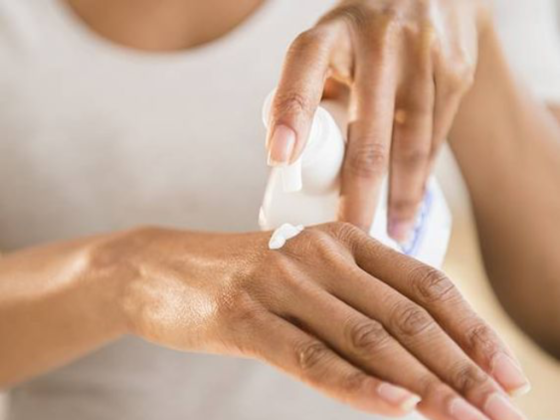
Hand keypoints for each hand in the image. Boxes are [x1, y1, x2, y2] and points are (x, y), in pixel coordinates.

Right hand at [108, 223, 527, 419]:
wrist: (160, 268)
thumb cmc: (245, 278)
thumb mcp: (309, 276)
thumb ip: (358, 302)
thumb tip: (420, 355)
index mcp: (343, 239)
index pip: (425, 284)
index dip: (472, 330)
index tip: (507, 373)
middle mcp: (319, 253)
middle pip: (407, 315)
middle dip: (462, 368)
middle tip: (505, 411)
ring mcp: (281, 282)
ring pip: (367, 338)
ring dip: (424, 385)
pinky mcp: (244, 316)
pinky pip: (311, 355)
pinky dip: (358, 384)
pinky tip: (397, 406)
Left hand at [266, 0, 488, 239]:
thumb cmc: (362, 38)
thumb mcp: (328, 47)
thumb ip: (306, 92)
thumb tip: (286, 157)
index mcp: (330, 34)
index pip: (303, 72)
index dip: (292, 116)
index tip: (280, 161)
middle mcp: (378, 39)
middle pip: (368, 135)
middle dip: (359, 196)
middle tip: (351, 238)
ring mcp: (424, 53)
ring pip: (412, 143)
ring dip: (401, 198)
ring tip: (390, 235)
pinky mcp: (456, 69)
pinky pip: (436, 136)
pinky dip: (423, 174)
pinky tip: (412, 201)